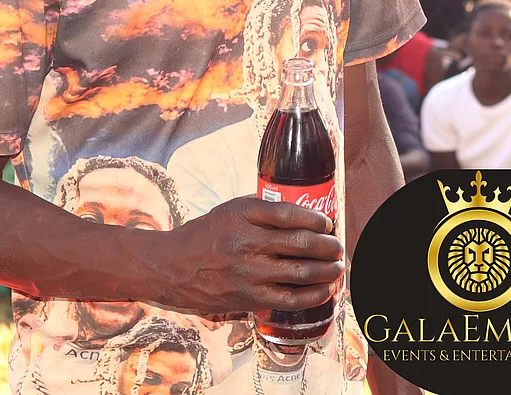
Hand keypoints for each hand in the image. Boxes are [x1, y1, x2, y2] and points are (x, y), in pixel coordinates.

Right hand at [154, 196, 343, 317]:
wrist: (171, 267)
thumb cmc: (205, 235)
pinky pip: (288, 298)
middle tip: (338, 246)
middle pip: (300, 243)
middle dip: (328, 246)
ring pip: (299, 271)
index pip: (289, 214)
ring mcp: (247, 273)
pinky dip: (312, 295)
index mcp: (242, 214)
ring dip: (326, 270)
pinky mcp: (247, 298)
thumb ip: (263, 211)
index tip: (328, 223)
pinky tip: (324, 290)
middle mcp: (245, 242)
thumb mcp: (230, 211)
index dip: (315, 219)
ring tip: (337, 267)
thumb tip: (305, 214)